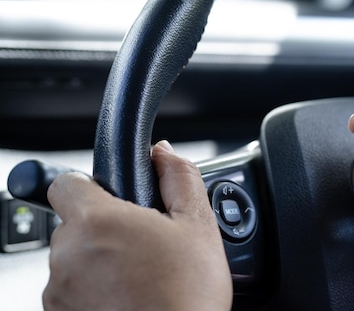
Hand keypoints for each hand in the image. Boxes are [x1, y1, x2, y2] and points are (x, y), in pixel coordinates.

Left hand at [43, 140, 232, 310]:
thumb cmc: (187, 296)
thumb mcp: (198, 224)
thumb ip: (179, 177)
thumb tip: (163, 153)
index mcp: (97, 222)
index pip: (66, 182)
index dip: (91, 184)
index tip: (113, 198)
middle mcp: (66, 256)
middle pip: (75, 225)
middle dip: (105, 229)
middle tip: (143, 245)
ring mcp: (59, 293)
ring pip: (74, 261)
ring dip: (98, 262)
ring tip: (140, 277)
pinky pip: (72, 292)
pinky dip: (93, 292)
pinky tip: (129, 299)